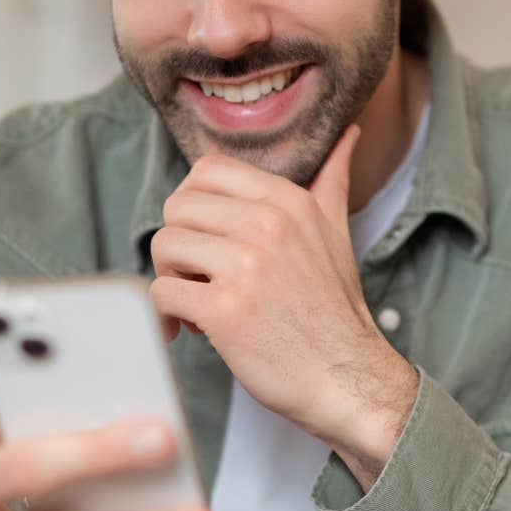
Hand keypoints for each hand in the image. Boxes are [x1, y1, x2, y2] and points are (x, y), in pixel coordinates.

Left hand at [148, 126, 417, 478]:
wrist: (347, 378)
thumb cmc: (334, 312)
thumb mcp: (337, 234)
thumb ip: (332, 180)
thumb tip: (348, 132)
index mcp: (288, 202)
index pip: (206, 171)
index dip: (194, 205)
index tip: (207, 238)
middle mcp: (267, 225)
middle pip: (177, 207)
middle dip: (179, 244)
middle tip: (199, 275)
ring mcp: (245, 266)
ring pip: (164, 246)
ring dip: (171, 278)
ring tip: (199, 302)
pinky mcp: (225, 310)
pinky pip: (161, 293)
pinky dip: (167, 314)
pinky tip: (192, 329)